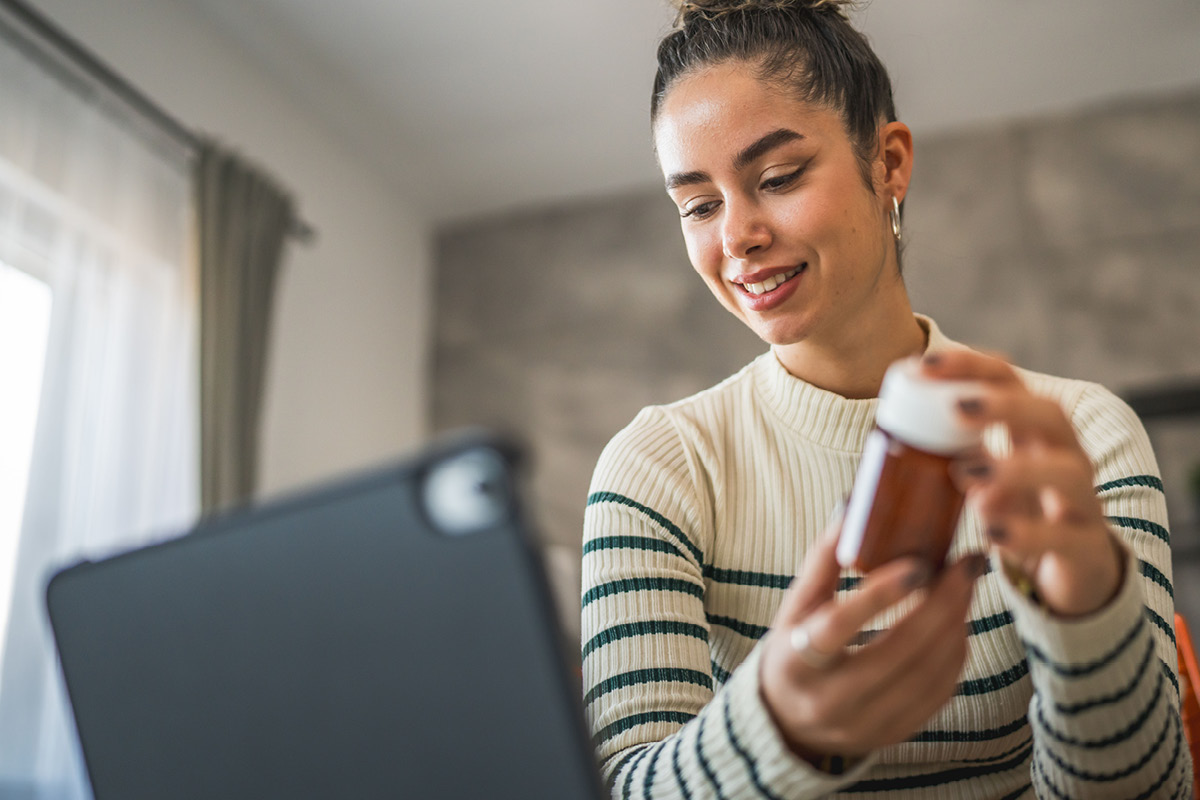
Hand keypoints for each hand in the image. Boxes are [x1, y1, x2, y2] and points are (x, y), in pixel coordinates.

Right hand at [759, 521, 985, 761]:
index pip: (837, 628)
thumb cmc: (794, 649)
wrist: (787, 721)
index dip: (878, 596)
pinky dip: (954, 654)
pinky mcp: (892, 735)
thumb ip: (823, 559)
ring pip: (927, 674)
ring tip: (962, 587)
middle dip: (942, 605)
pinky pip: (938, 693)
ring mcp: (864, 724)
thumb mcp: (795, 606)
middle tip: (966, 565)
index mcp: (797, 662)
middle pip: (898, 653)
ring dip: (954, 626)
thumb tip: (853, 505)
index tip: (920, 564)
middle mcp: (829, 700)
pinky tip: (955, 624)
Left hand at [922, 349, 1124, 616]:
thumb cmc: (1021, 511)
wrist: (1076, 571)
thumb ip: (952, 457)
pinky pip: (1065, 537)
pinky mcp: (1086, 547)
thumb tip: (893, 436)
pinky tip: (991, 533)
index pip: (1009, 382)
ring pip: (1067, 473)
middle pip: (1050, 414)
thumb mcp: (985, 479)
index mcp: (1032, 432)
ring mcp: (1082, 501)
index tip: (924, 365)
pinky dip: (1027, 534)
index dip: (971, 367)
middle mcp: (1064, 456)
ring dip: (1016, 469)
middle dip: (1005, 405)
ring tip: (967, 474)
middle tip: (956, 407)